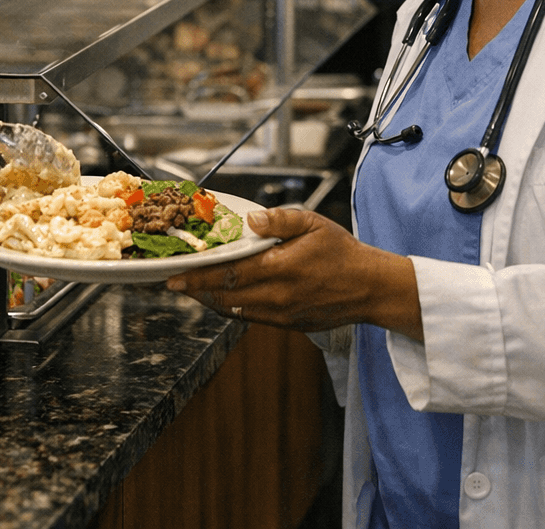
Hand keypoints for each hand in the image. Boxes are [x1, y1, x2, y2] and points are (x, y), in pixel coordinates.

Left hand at [165, 207, 423, 339]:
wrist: (371, 288)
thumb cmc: (342, 253)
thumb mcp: (314, 224)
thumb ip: (279, 220)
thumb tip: (251, 219)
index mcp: (280, 268)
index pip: (227, 274)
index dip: (197, 276)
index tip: (174, 276)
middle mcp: (277, 296)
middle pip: (224, 296)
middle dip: (196, 290)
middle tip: (175, 283)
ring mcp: (281, 314)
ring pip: (234, 311)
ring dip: (211, 300)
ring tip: (194, 288)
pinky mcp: (288, 325)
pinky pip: (250, 318)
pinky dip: (231, 308)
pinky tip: (223, 297)